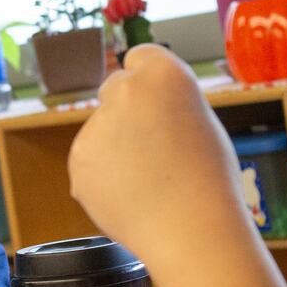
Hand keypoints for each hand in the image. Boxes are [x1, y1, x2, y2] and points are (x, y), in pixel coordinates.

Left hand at [66, 45, 250, 274]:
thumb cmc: (209, 181)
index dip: (146, 80)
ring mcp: (96, 125)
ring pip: (100, 129)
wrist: (192, 230)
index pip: (139, 56)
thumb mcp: (201, 123)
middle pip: (114, 88)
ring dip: (114, 148)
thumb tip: (139, 109)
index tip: (153, 99)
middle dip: (126, 110)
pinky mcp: (78, 159)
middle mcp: (124, 90)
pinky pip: (89, 162)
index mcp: (164, 73)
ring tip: (148, 180)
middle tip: (153, 147)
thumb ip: (166, 106)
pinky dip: (102, 177)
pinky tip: (130, 194)